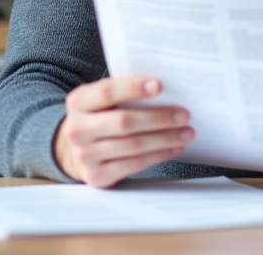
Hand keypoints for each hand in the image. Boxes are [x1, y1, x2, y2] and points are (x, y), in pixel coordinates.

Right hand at [53, 76, 193, 187]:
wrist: (76, 150)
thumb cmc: (101, 116)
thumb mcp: (103, 100)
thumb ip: (125, 92)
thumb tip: (166, 90)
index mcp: (78, 102)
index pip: (106, 92)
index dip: (133, 88)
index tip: (159, 86)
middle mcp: (77, 129)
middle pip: (123, 122)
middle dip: (158, 118)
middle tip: (184, 115)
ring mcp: (85, 155)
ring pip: (132, 146)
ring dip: (164, 139)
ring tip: (186, 133)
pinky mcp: (96, 175)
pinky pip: (133, 165)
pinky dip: (158, 156)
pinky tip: (173, 148)